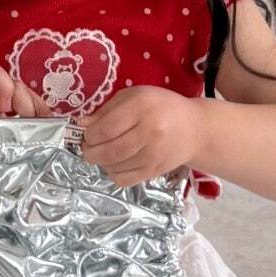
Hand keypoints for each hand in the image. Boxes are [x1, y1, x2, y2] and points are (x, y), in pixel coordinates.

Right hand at [0, 58, 53, 177]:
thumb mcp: (5, 142)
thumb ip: (22, 132)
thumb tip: (47, 130)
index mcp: (0, 101)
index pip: (23, 88)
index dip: (37, 101)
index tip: (43, 120)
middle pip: (10, 76)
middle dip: (24, 97)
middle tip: (23, 118)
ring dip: (3, 85)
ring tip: (4, 108)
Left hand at [78, 86, 205, 187]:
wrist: (194, 129)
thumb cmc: (160, 106)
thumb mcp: (134, 96)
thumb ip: (106, 110)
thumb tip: (81, 125)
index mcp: (142, 107)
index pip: (106, 128)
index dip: (89, 135)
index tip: (86, 134)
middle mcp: (150, 132)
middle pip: (109, 150)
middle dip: (90, 152)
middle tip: (88, 147)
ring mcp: (154, 154)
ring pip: (114, 167)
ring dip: (101, 162)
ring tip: (103, 152)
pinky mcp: (155, 171)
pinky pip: (124, 180)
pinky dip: (113, 174)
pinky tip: (116, 163)